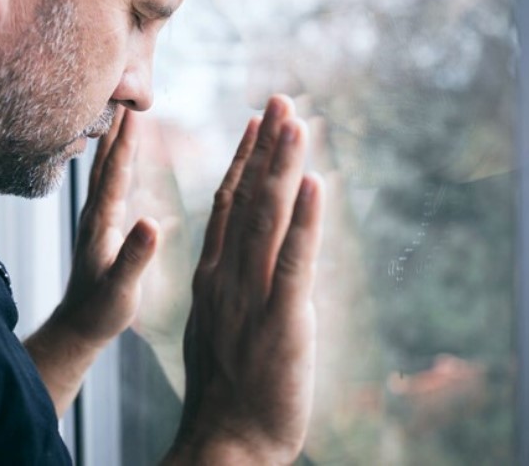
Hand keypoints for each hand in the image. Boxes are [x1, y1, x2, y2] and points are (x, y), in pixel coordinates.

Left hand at [25, 106, 159, 415]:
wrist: (78, 328)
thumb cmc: (101, 313)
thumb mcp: (122, 291)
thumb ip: (135, 258)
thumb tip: (152, 222)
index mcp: (101, 223)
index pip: (115, 174)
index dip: (126, 141)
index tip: (135, 109)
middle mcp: (94, 213)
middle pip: (105, 160)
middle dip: (117, 126)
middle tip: (125, 90)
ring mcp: (94, 217)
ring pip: (103, 167)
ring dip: (113, 137)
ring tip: (123, 109)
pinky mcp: (98, 223)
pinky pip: (108, 179)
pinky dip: (115, 156)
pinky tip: (120, 150)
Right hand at [165, 95, 324, 464]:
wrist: (226, 442)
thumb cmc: (226, 391)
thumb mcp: (219, 325)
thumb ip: (229, 286)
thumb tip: (240, 262)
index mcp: (213, 276)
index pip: (228, 204)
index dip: (243, 161)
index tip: (255, 123)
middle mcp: (227, 275)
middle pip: (247, 198)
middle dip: (266, 146)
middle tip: (280, 98)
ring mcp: (251, 295)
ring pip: (267, 218)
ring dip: (282, 166)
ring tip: (294, 120)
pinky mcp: (280, 319)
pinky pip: (294, 261)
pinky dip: (305, 219)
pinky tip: (315, 183)